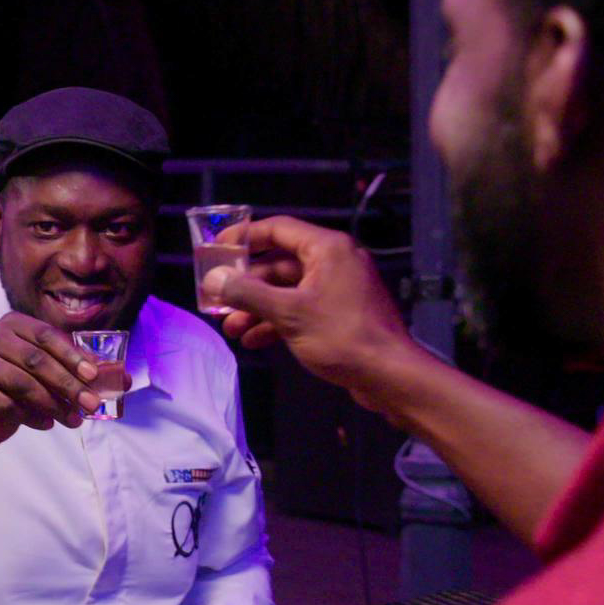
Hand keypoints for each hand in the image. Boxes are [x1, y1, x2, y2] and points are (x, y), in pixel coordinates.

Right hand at [0, 311, 115, 449]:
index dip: (71, 355)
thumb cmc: (22, 389)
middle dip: (68, 384)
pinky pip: (7, 404)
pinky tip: (46, 424)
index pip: (46, 335)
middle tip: (91, 405)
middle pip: (36, 360)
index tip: (94, 375)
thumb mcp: (51, 376)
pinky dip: (31, 417)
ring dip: (53, 404)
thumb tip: (124, 379)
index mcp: (14, 323)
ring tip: (74, 420)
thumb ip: (81, 372)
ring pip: (22, 383)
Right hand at [217, 216, 423, 411]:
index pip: (278, 229)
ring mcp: (338, 288)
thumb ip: (248, 294)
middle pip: (279, 263)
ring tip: (231, 328)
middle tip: (217, 299)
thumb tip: (215, 280)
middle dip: (247, 285)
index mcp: (327, 248)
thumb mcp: (288, 313)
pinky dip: (278, 321)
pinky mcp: (340, 313)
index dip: (244, 236)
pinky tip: (254, 340)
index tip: (216, 249)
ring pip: (288, 290)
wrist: (388, 375)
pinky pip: (301, 308)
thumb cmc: (341, 336)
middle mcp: (334, 261)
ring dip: (258, 307)